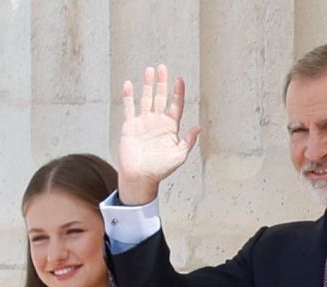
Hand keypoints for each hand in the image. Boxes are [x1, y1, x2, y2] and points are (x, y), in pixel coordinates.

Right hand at [117, 64, 202, 204]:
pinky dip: (128, 96)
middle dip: (162, 83)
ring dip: (147, 85)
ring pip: (145, 99)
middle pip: (160, 98)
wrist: (140, 177)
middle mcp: (157, 122)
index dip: (178, 93)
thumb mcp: (178, 156)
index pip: (175, 106)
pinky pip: (129, 108)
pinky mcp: (130, 126)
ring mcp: (143, 123)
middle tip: (163, 67)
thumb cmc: (160, 169)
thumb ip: (188, 141)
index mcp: (170, 128)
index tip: (179, 79)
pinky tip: (129, 84)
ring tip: (149, 70)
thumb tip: (198, 127)